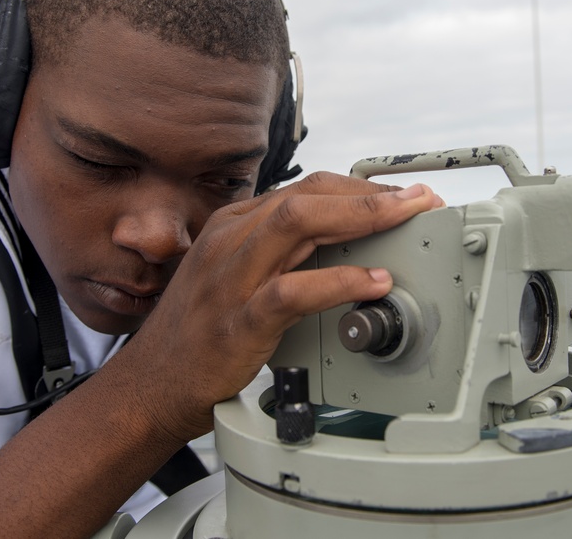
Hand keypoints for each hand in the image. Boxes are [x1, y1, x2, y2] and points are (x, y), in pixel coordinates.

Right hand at [121, 171, 443, 441]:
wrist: (152, 383)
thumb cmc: (200, 330)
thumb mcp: (235, 274)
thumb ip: (279, 253)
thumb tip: (342, 243)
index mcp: (232, 225)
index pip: (304, 190)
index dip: (358, 188)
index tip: (400, 196)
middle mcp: (230, 241)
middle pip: (306, 197)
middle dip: (369, 194)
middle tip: (418, 201)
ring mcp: (231, 279)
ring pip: (297, 224)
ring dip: (360, 218)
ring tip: (404, 222)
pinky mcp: (237, 321)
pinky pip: (292, 290)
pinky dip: (338, 281)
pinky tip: (371, 283)